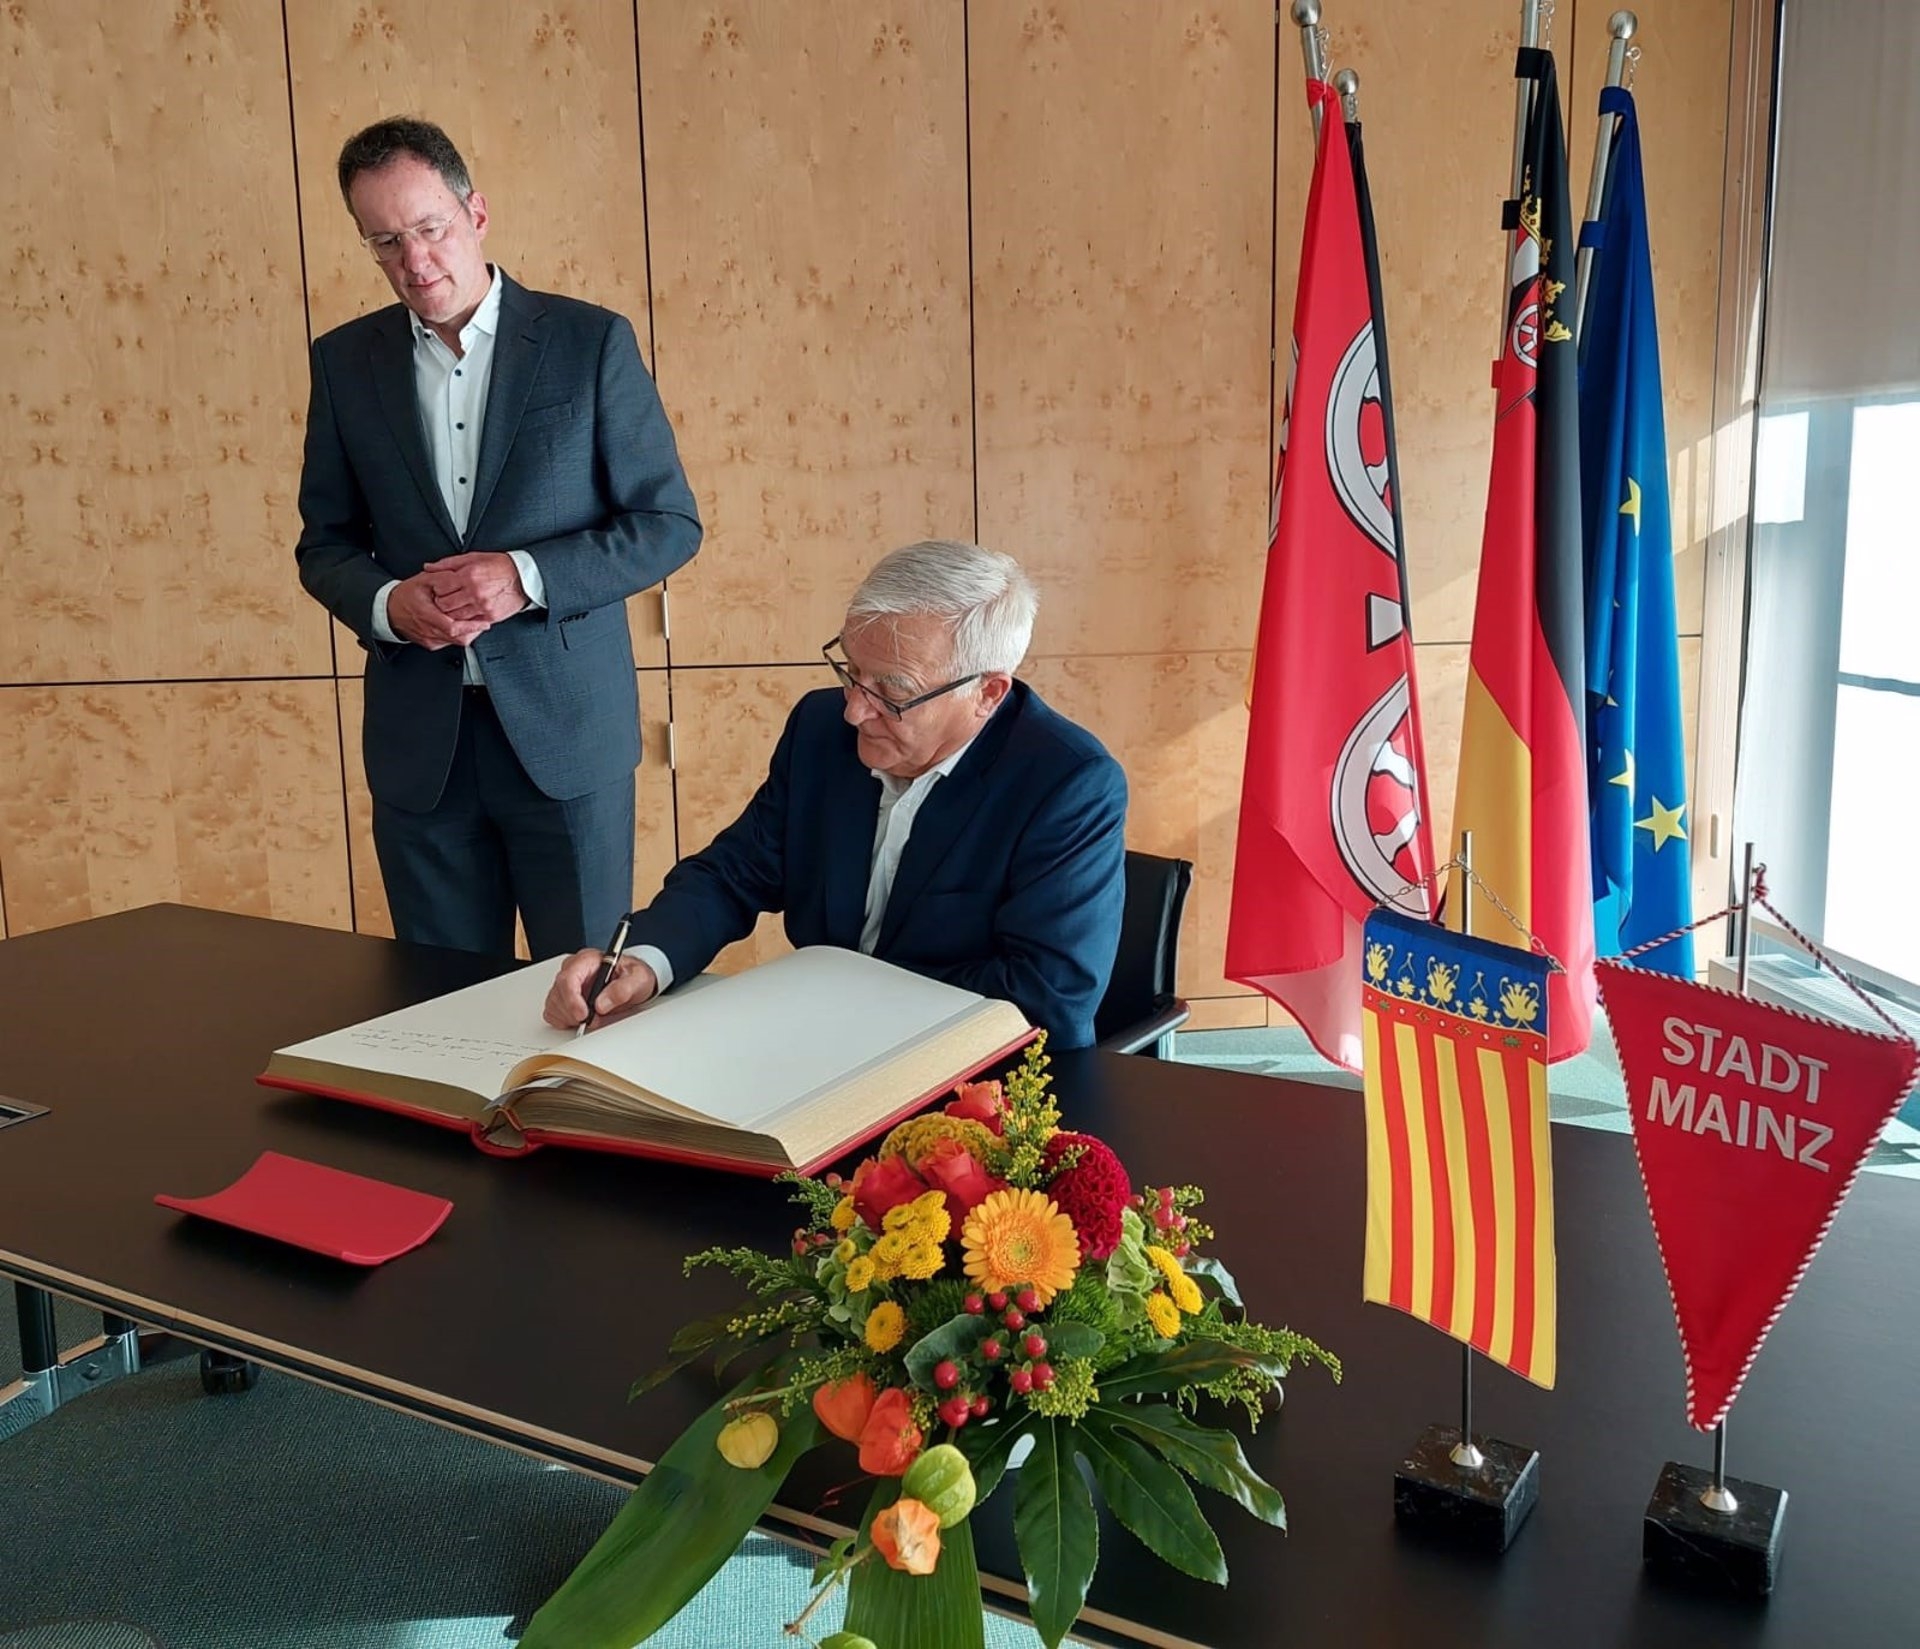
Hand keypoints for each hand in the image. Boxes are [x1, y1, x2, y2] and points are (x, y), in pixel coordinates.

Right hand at [387, 573, 489, 649]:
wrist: (388, 610)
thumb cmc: (406, 595)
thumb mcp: (424, 580)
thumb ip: (443, 579)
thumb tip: (459, 577)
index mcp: (426, 616)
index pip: (453, 628)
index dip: (471, 627)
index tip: (484, 622)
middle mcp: (428, 631)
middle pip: (458, 638)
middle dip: (474, 630)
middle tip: (484, 621)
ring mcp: (430, 640)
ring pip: (455, 642)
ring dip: (467, 633)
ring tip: (475, 622)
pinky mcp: (431, 644)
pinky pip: (449, 643)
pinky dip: (458, 635)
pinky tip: (462, 625)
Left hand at [424, 551, 528, 624]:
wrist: (523, 577)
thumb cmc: (499, 566)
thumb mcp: (473, 558)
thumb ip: (448, 563)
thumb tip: (428, 567)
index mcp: (468, 576)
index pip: (440, 588)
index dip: (435, 590)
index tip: (437, 589)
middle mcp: (475, 592)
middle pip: (445, 605)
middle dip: (441, 603)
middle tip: (443, 600)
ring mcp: (483, 606)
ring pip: (456, 617)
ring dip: (452, 613)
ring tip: (454, 606)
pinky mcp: (491, 616)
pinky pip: (470, 623)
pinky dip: (465, 620)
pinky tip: (466, 612)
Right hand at [544, 949, 658, 1028]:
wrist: (633, 984)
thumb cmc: (633, 977)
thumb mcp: (638, 979)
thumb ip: (622, 989)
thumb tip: (602, 1003)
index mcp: (588, 960)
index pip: (568, 978)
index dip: (572, 999)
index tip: (583, 1015)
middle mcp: (573, 970)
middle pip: (558, 993)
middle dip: (574, 1012)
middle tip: (593, 1019)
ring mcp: (566, 984)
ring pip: (554, 1004)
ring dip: (570, 1017)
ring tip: (592, 1017)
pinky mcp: (562, 998)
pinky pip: (552, 1013)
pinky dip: (564, 1021)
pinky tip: (581, 1018)